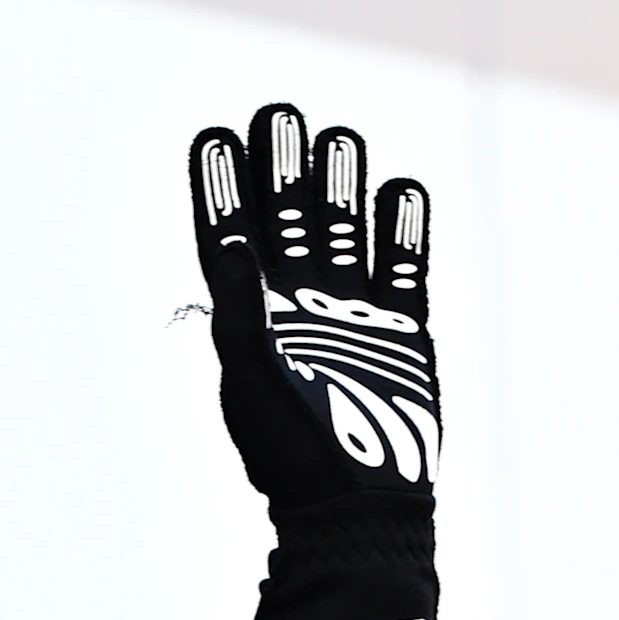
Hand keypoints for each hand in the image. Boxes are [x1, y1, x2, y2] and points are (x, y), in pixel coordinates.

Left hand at [188, 106, 437, 502]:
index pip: (232, 235)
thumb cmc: (291, 454)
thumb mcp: (251, 382)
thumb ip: (240, 311)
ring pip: (346, 231)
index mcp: (253, 316)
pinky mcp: (402, 331)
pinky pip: (406, 266)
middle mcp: (301, 304)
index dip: (221, 188)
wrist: (358, 506)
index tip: (213, 136)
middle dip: (284, 167)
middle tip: (279, 113)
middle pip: (290, 218)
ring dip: (340, 185)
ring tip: (335, 138)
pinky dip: (404, 229)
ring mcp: (353, 313)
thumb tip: (231, 244)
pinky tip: (400, 190)